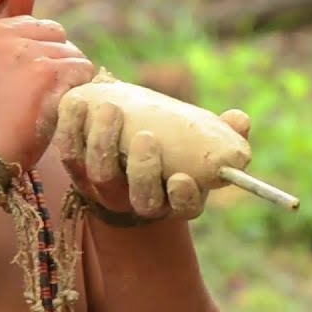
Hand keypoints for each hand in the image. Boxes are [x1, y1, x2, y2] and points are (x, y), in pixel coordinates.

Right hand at [0, 16, 95, 170]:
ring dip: (68, 77)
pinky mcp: (46, 71)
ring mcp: (24, 51)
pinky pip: (83, 69)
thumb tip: (46, 46)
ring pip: (71, 52)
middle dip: (57, 58)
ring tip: (50, 102)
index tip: (33, 78)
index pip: (32, 26)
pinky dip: (80, 88)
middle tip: (48, 89)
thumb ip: (3, 54)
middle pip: (54, 33)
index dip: (40, 52)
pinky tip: (62, 105)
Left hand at [56, 95, 251, 221]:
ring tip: (110, 110)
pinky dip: (72, 127)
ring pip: (102, 174)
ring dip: (104, 142)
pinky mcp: (76, 168)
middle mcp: (140, 200)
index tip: (182, 178)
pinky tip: (78, 103)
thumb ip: (223, 132)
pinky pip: (69, 152)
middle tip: (145, 137)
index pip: (185, 208)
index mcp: (177, 198)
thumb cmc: (171, 152)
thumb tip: (241, 120)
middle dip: (143, 169)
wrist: (123, 161)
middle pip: (142, 197)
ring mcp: (105, 186)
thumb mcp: (200, 144)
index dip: (184, 197)